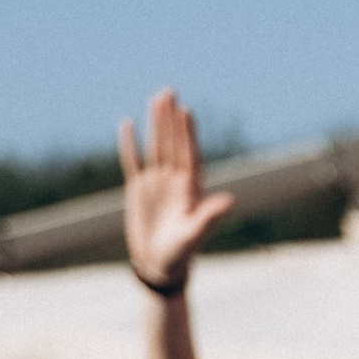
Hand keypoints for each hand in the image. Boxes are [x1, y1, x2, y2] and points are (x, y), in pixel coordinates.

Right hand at [119, 89, 233, 288]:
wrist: (159, 266)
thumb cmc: (181, 254)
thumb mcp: (195, 235)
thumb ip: (210, 216)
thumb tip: (230, 200)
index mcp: (191, 189)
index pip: (189, 154)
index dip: (187, 133)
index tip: (186, 110)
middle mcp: (175, 181)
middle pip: (172, 143)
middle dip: (170, 119)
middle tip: (170, 92)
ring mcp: (156, 182)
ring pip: (155, 146)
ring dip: (155, 123)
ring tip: (156, 98)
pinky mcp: (138, 189)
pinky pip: (132, 160)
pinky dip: (130, 143)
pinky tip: (129, 123)